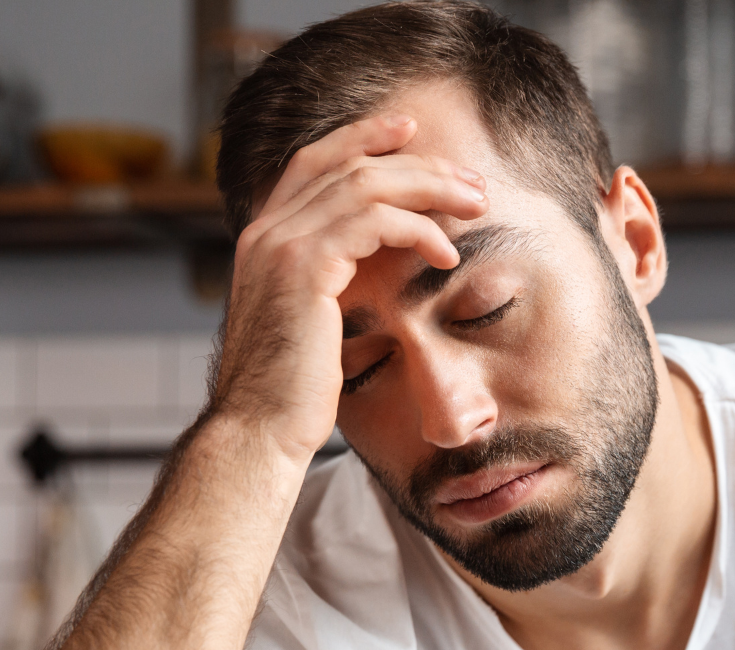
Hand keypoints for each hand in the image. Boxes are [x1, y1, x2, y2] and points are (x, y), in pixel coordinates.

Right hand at [212, 113, 488, 462]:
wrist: (259, 432)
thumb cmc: (291, 394)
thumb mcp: (309, 325)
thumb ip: (329, 284)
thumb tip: (368, 271)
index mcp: (263, 239)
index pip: (313, 163)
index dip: (361, 138)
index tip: (411, 132)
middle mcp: (265, 231)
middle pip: (347, 164)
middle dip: (416, 164)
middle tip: (470, 182)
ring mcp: (280, 244)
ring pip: (366, 184)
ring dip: (430, 189)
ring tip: (475, 207)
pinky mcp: (304, 267)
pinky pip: (373, 222)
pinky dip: (418, 229)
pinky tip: (445, 253)